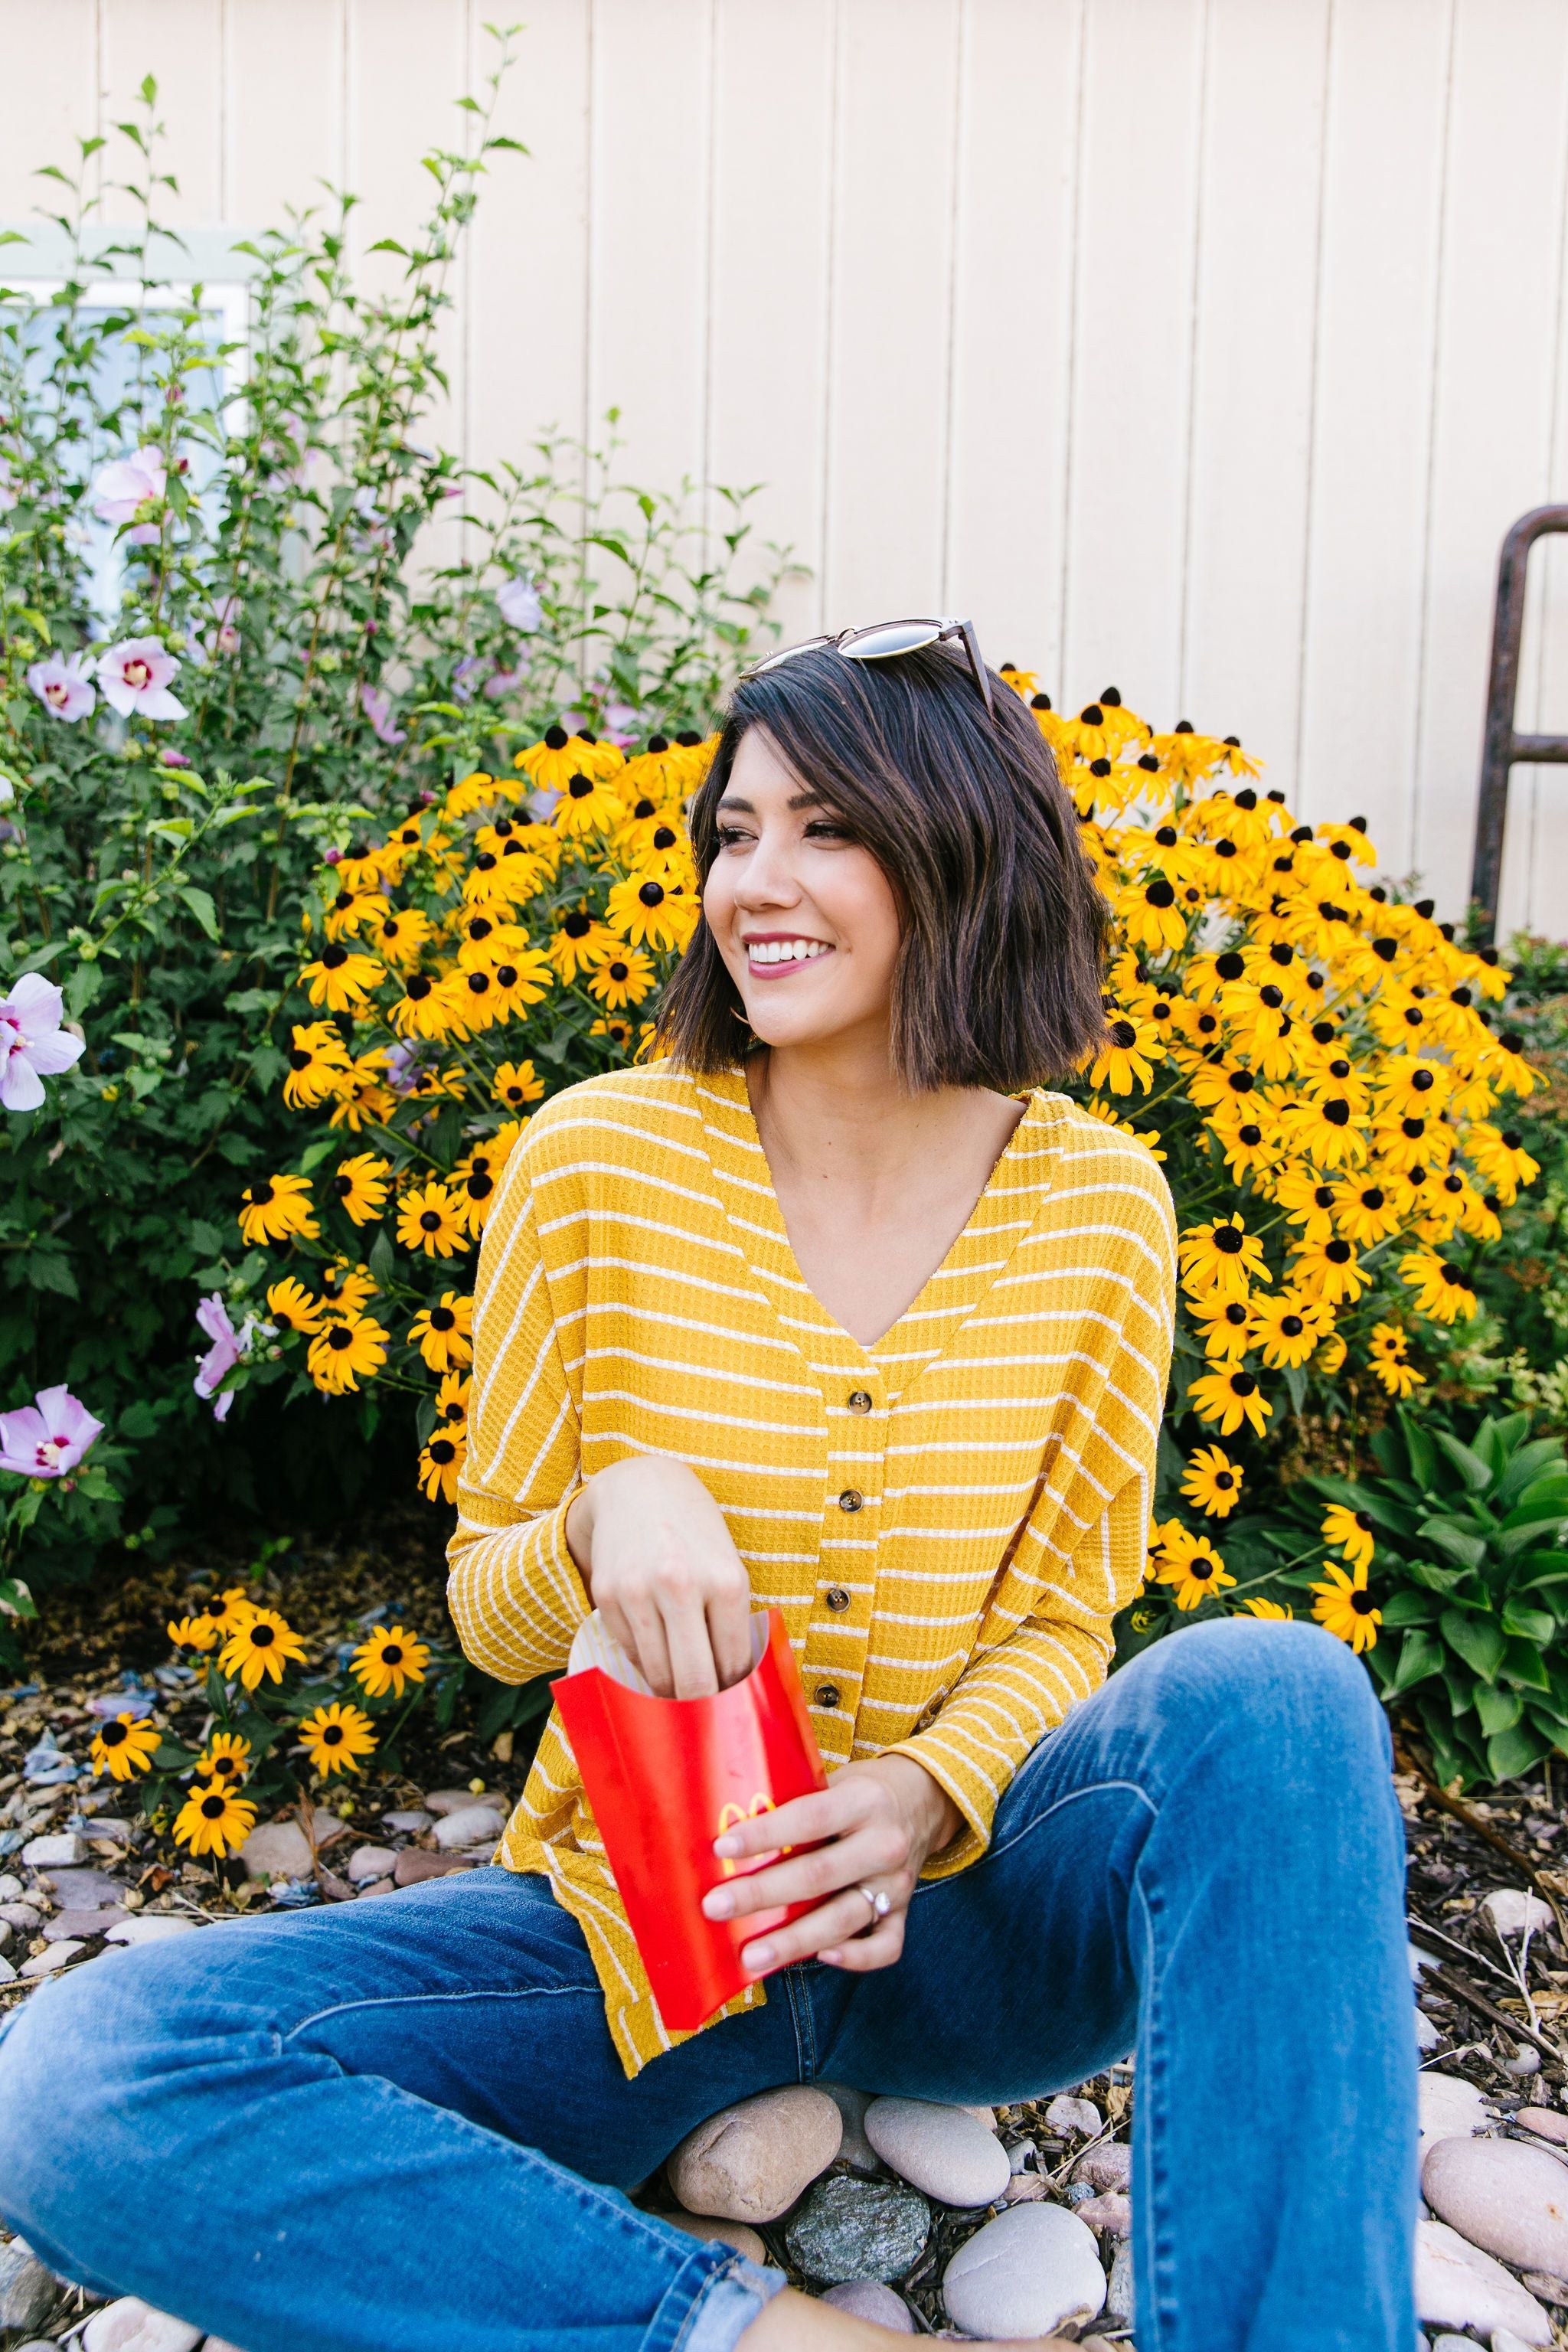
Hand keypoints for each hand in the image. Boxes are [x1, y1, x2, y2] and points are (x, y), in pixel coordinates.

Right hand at [565, 1455, 753, 1697]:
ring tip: (682, 1690)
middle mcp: (681, 1585)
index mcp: (725, 1580)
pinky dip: (646, 1663)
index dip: (735, 1694)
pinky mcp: (608, 1595)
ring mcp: (639, 1591)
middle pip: (694, 1682)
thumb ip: (731, 1621)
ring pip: (657, 1675)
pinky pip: (630, 1653)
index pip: (733, 1665)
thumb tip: (733, 1686)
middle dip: (702, 1709)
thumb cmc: (695, 1532)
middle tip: (707, 1718)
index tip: (734, 1706)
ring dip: (671, 1691)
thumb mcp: (728, 1566)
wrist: (641, 1487)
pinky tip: (657, 1653)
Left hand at [699, 1753, 962, 1974]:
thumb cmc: (864, 1791)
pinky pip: (885, 1946)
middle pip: (818, 1875)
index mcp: (864, 1801)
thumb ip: (799, 1801)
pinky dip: (856, 1958)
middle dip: (762, 1894)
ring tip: (751, 1956)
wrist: (926, 1800)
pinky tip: (820, 1958)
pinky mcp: (904, 1912)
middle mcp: (884, 1843)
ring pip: (843, 1919)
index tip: (723, 1846)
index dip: (766, 1833)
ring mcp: (896, 1883)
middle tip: (716, 1906)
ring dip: (794, 1941)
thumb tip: (735, 1830)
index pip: (809, 1817)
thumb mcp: (838, 1780)